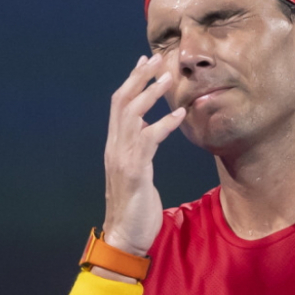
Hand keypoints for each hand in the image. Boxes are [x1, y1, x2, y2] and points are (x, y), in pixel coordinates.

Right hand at [102, 54, 185, 256]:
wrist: (125, 236)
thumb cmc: (135, 207)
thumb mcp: (136, 173)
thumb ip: (138, 151)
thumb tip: (145, 132)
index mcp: (115, 146)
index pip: (118, 105)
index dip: (131, 81)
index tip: (145, 61)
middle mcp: (115, 148)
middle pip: (122, 102)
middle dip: (139, 78)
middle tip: (156, 58)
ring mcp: (122, 159)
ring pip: (132, 116)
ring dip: (151, 94)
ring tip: (169, 78)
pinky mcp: (134, 172)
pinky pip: (148, 141)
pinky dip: (163, 125)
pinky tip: (179, 115)